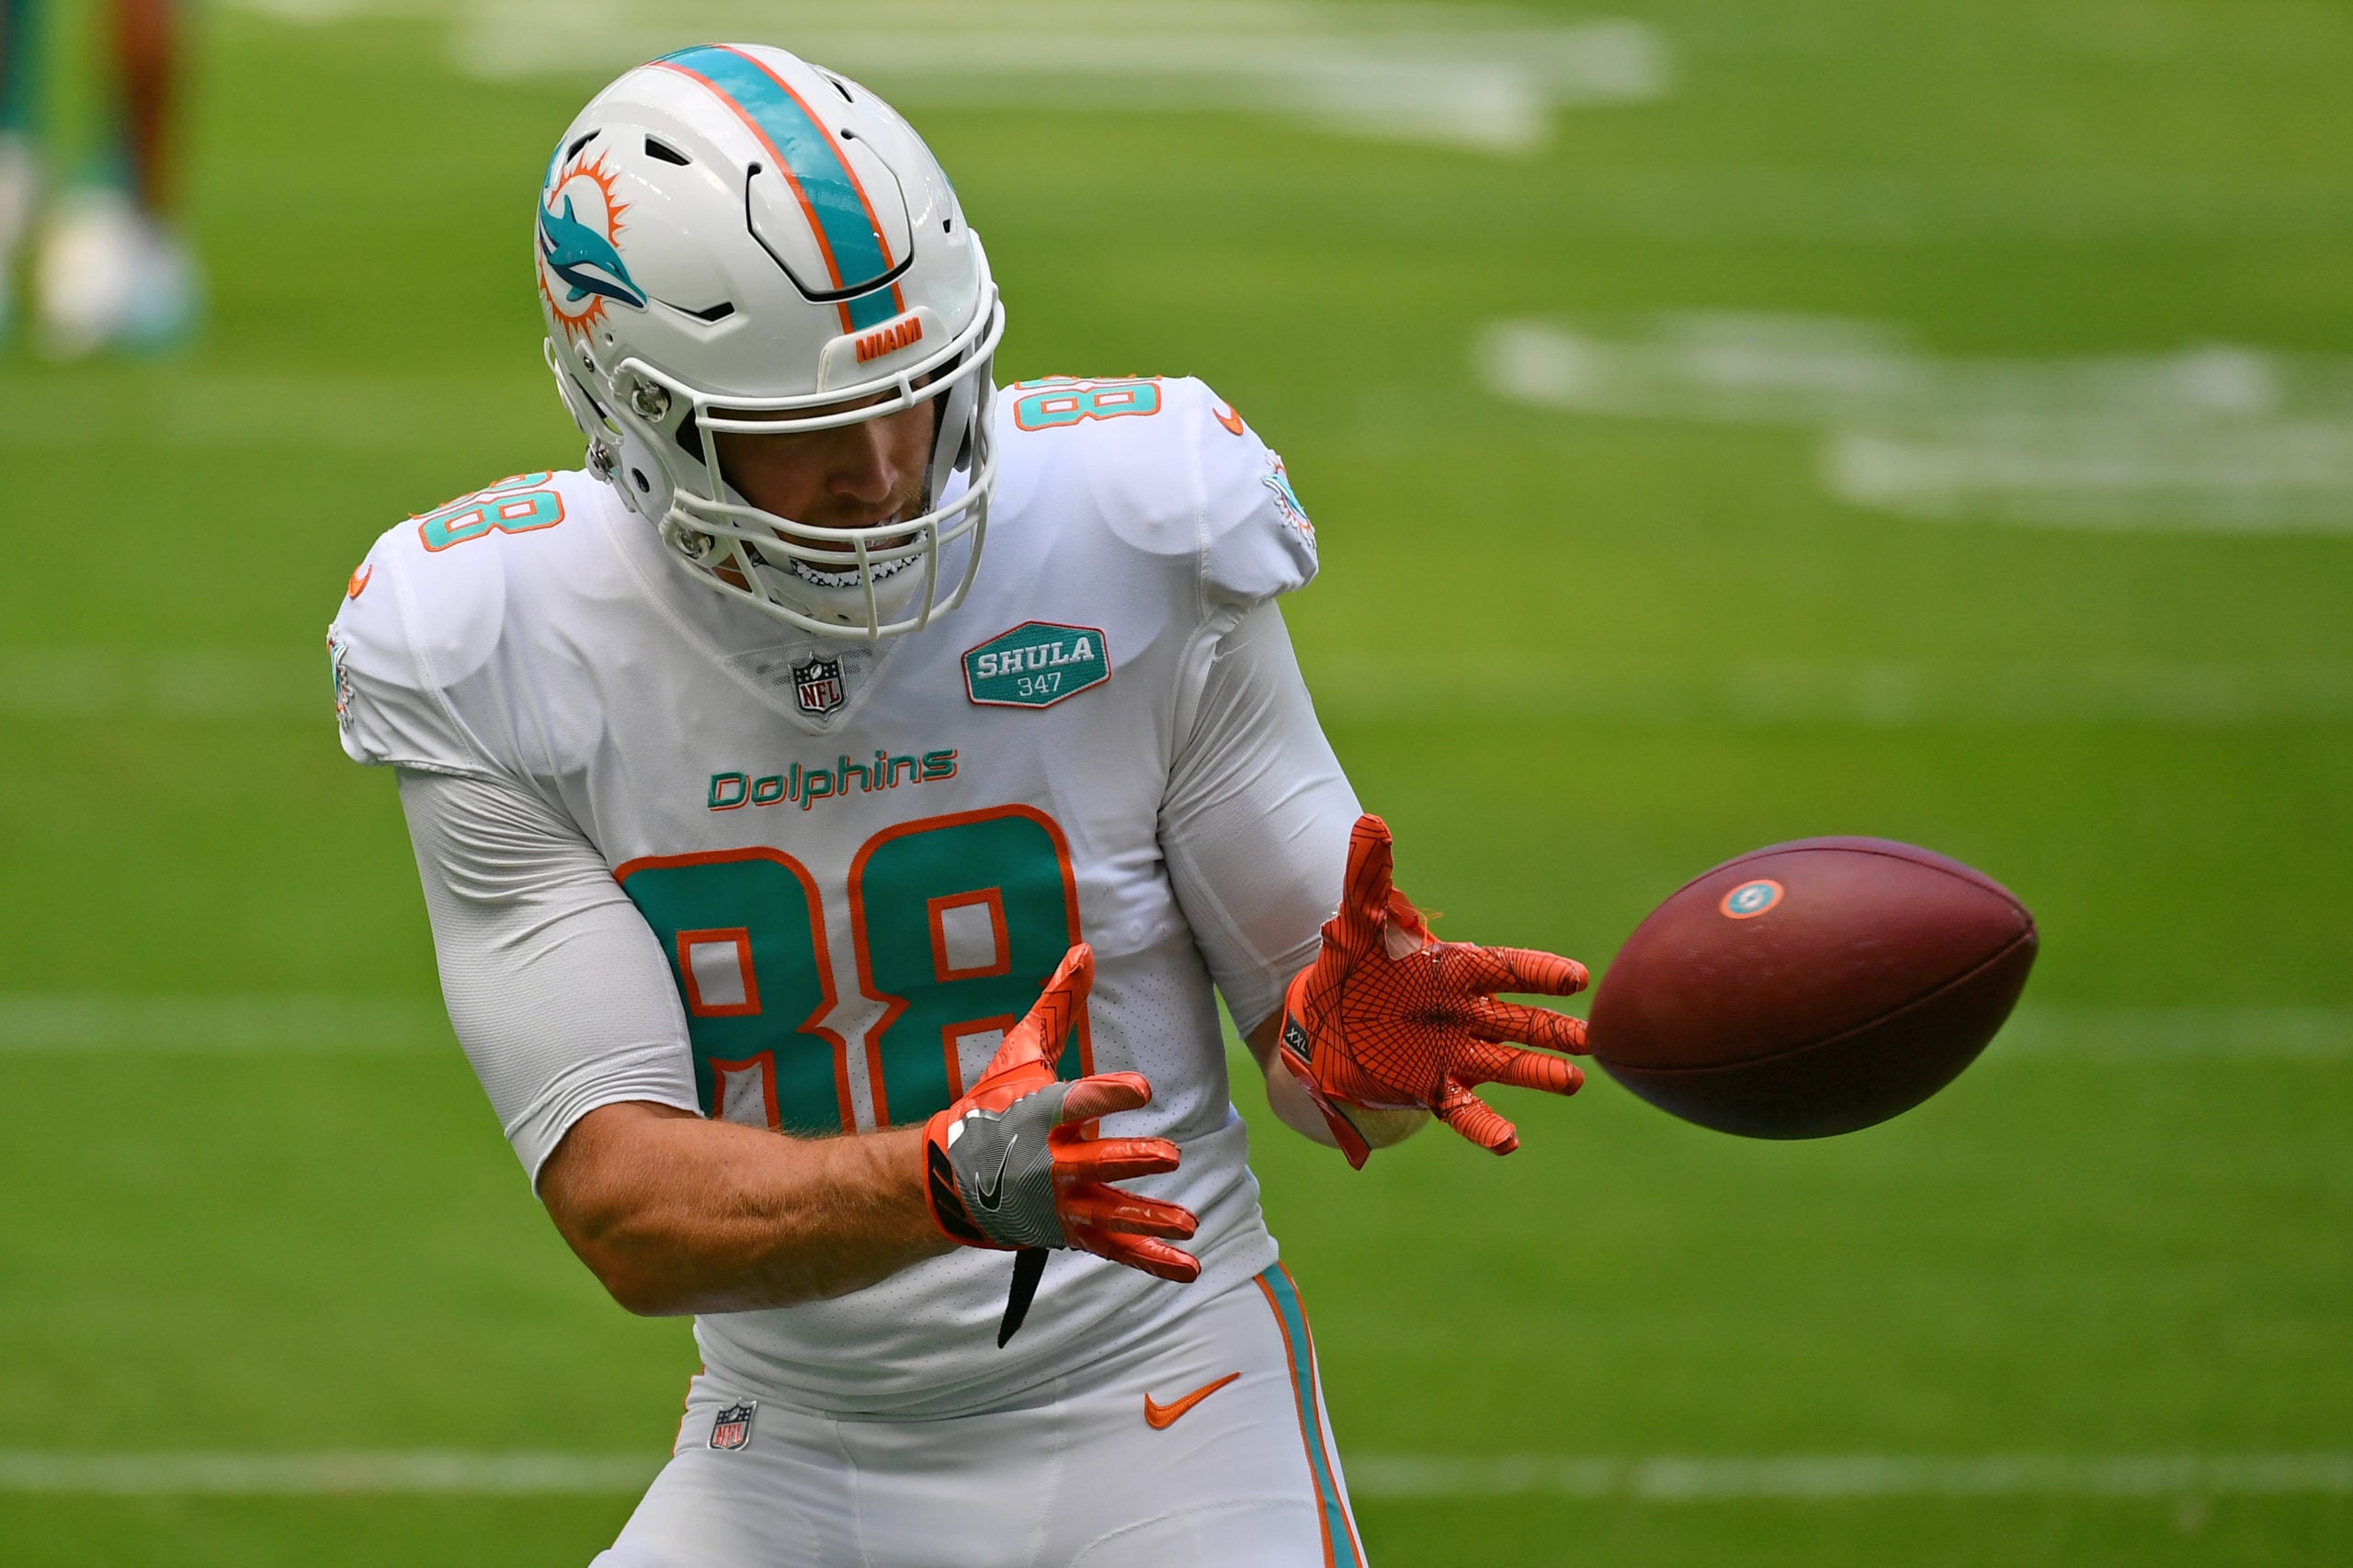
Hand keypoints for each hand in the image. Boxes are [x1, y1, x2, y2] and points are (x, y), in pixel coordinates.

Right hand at [922, 944, 1200, 1283]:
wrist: (949, 1180)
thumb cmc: (989, 1109)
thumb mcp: (1020, 1054)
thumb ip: (1058, 1005)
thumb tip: (1085, 950)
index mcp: (1034, 1116)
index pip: (1073, 1102)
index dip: (1106, 1094)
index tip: (1142, 1087)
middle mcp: (1046, 1164)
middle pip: (1092, 1164)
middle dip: (1128, 1162)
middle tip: (1168, 1156)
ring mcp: (1058, 1204)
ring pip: (1108, 1215)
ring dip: (1148, 1220)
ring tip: (1188, 1224)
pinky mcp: (1069, 1232)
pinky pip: (1114, 1250)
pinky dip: (1150, 1261)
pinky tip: (1188, 1268)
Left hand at [1279, 814, 1589, 1166]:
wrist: (1321, 1023)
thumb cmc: (1351, 967)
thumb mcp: (1354, 922)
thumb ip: (1368, 878)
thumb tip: (1369, 824)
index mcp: (1454, 970)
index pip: (1506, 969)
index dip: (1540, 973)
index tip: (1577, 978)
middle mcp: (1464, 1013)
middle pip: (1520, 1020)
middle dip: (1554, 1028)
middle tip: (1594, 1037)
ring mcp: (1453, 1054)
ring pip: (1506, 1064)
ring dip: (1538, 1073)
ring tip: (1573, 1080)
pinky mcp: (1431, 1089)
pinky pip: (1465, 1110)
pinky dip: (1486, 1125)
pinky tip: (1510, 1142)